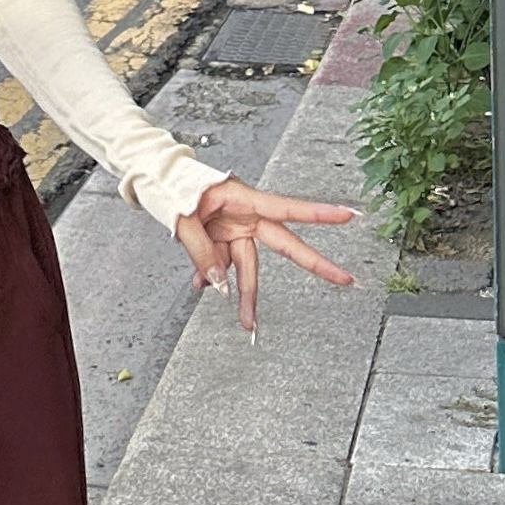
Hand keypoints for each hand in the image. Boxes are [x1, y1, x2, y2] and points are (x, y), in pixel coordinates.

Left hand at [173, 175, 355, 332]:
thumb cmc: (174, 188)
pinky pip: (225, 263)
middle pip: (285, 244)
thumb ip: (202, 253)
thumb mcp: (184, 218)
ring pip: (248, 266)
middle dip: (315, 263)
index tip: (348, 214)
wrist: (157, 182)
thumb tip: (219, 286)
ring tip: (246, 322)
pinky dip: (214, 275)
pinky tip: (201, 282)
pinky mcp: (223, 237)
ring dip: (244, 292)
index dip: (320, 213)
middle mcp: (247, 215)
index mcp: (244, 199)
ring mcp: (236, 228)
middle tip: (345, 277)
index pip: (288, 208)